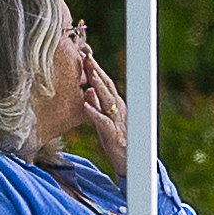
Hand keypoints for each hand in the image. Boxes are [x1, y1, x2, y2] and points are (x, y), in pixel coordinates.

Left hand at [65, 42, 126, 161]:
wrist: (129, 161)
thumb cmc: (115, 139)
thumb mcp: (103, 119)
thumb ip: (97, 104)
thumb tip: (88, 90)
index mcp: (114, 104)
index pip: (105, 82)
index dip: (95, 68)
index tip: (84, 54)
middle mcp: (117, 109)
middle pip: (107, 86)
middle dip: (97, 70)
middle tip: (86, 55)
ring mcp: (116, 120)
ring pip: (107, 100)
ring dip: (99, 86)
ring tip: (90, 74)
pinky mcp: (112, 134)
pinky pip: (102, 122)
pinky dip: (94, 112)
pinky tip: (85, 105)